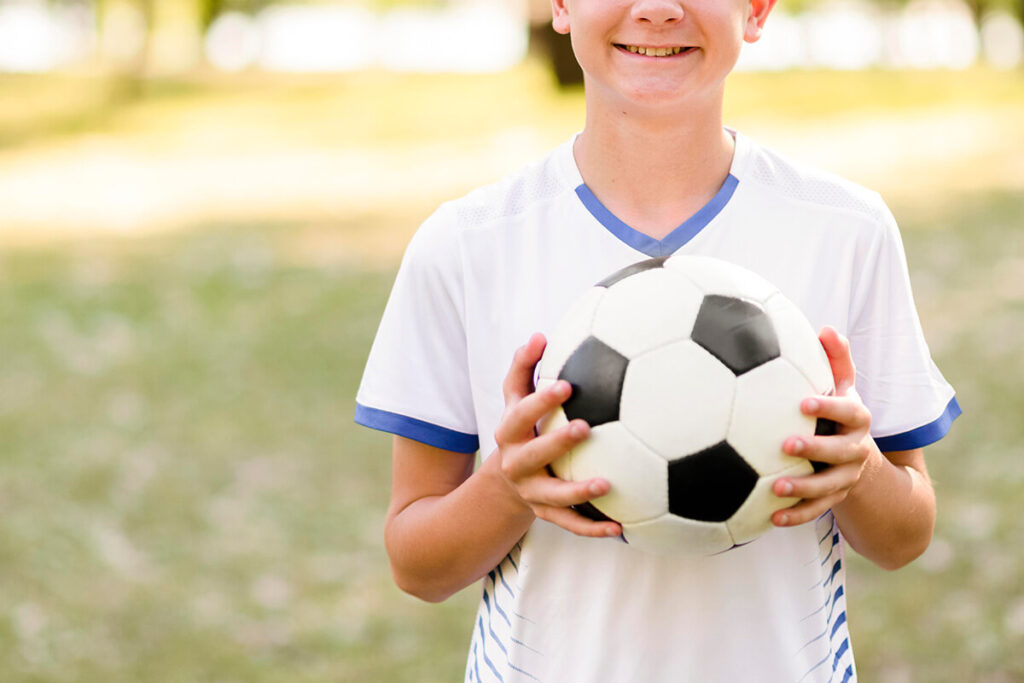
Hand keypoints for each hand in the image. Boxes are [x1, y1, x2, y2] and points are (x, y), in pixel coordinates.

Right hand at [494, 333, 622, 537]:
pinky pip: (572, 525)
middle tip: (585, 427)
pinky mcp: (547, 515)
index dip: (540, 401)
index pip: (520, 414)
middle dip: (556, 442)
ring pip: (553, 497)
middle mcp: (517, 464)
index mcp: (511, 432)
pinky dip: (594, 528)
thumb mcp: (515, 399)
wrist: (506, 482)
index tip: (565, 385)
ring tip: (606, 484)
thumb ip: (525, 367)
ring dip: (578, 492)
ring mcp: (532, 492)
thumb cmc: (522, 428)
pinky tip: (622, 528)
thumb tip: (539, 335)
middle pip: (532, 455)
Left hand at [771, 326, 878, 526]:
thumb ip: (836, 360)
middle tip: (786, 444)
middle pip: (840, 452)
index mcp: (857, 420)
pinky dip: (795, 515)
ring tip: (774, 487)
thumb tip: (826, 329)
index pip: (848, 412)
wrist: (858, 456)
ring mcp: (845, 478)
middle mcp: (855, 450)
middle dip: (815, 449)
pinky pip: (815, 512)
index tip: (802, 403)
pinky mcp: (833, 499)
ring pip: (828, 487)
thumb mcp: (842, 386)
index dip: (828, 408)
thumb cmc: (838, 413)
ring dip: (802, 489)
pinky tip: (770, 517)